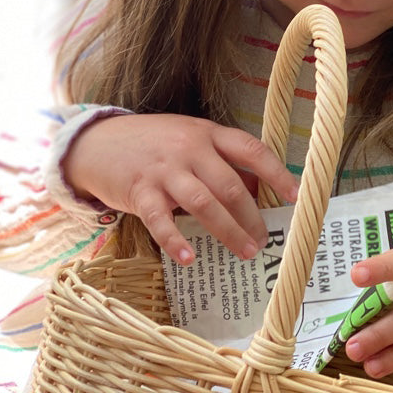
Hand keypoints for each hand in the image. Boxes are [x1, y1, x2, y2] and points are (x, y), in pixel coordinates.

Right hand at [63, 113, 298, 264]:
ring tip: (245, 252)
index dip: (277, 173)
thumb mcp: (190, 142)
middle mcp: (189, 148)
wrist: (97, 142)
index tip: (296, 195)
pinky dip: (177, 241)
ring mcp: (164, 169)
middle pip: (231, 185)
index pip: (251, 150)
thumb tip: (258, 193)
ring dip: (228, 231)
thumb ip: (221, 163)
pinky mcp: (139, 190)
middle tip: (264, 241)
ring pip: (204, 203)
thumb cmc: (154, 145)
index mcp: (207, 133)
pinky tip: (190, 259)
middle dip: (252, 216)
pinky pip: (161, 220)